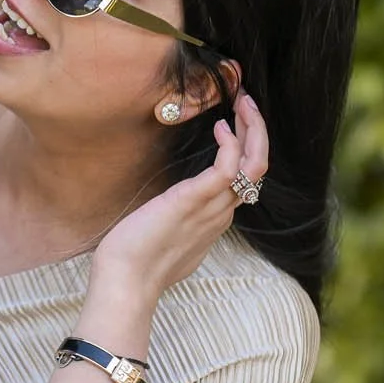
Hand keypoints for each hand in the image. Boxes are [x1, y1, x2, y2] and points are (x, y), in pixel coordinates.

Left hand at [90, 93, 270, 308]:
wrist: (126, 281)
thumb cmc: (137, 259)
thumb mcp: (167, 233)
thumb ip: (179, 217)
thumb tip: (172, 202)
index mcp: (216, 218)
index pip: (246, 178)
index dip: (248, 147)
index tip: (237, 120)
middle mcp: (221, 212)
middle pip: (258, 168)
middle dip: (258, 131)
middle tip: (247, 101)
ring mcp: (210, 208)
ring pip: (253, 167)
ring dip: (253, 130)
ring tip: (243, 102)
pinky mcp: (191, 201)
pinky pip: (227, 171)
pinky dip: (230, 146)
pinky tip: (220, 128)